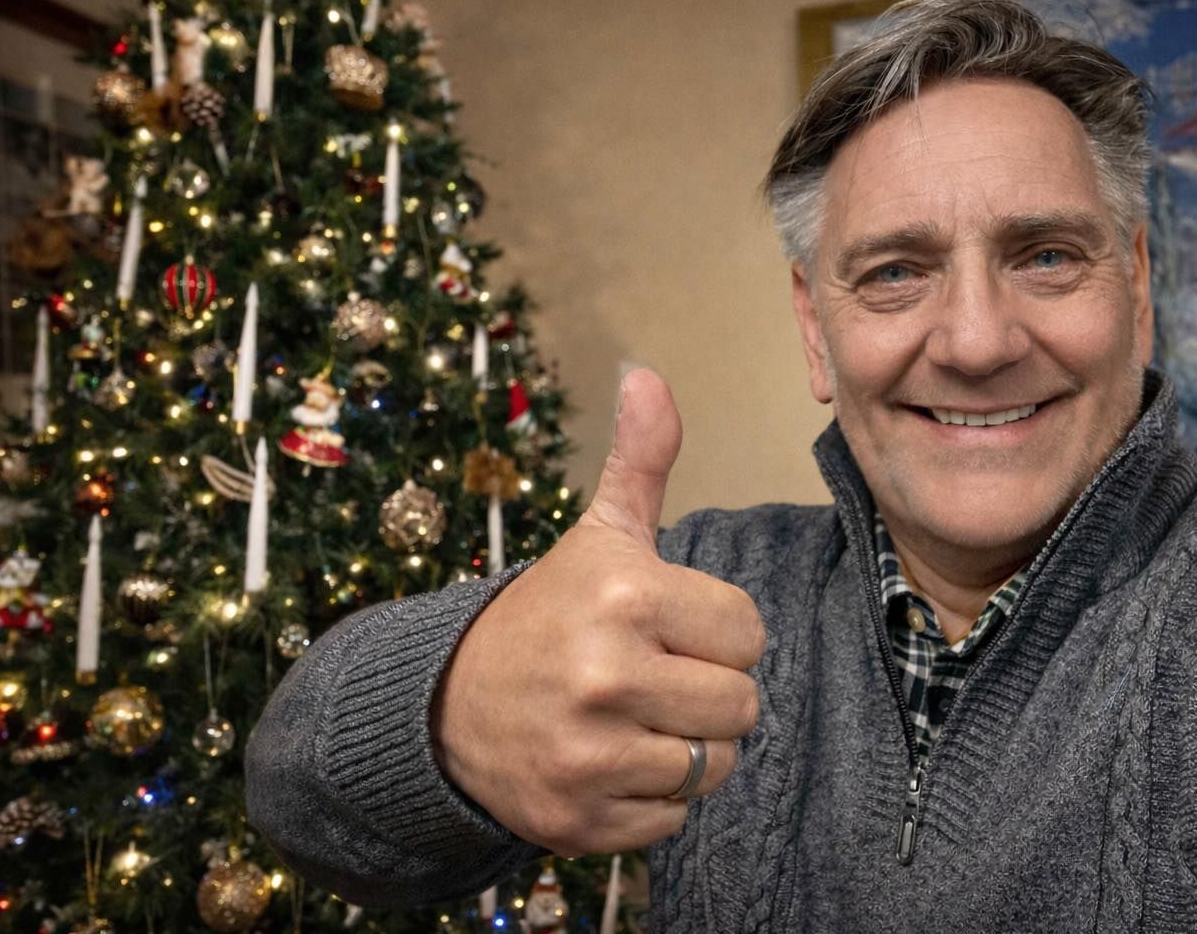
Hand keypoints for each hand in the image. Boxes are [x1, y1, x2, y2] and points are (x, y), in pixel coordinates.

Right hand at [432, 368, 765, 856]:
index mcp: (625, 597)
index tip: (669, 628)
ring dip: (684, 748)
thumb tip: (649, 375)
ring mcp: (588, 755)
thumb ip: (641, 459)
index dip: (717, 632)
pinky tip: (609, 762)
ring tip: (633, 719)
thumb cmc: (548, 614)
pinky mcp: (577, 821)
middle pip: (740, 706)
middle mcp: (606, 677)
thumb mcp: (598, 535)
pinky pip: (671, 821)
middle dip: (708, 692)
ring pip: (711, 767)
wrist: (448, 704)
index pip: (748, 634)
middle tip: (652, 677)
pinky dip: (649, 800)